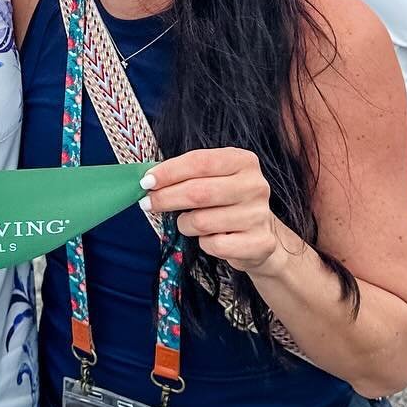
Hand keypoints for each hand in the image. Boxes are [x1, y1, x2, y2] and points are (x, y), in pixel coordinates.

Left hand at [140, 148, 299, 278]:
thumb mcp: (212, 179)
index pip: (200, 162)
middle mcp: (255, 186)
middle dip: (166, 198)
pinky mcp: (259, 243)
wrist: (260, 234)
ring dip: (185, 224)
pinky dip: (204, 243)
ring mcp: (259, 215)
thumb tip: (148, 180)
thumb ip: (186, 175)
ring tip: (188, 223)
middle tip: (147, 203)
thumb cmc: (226, 202)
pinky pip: (214, 245)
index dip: (169, 172)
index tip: (146, 181)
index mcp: (243, 161)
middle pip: (198, 192)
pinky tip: (211, 238)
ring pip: (202, 221)